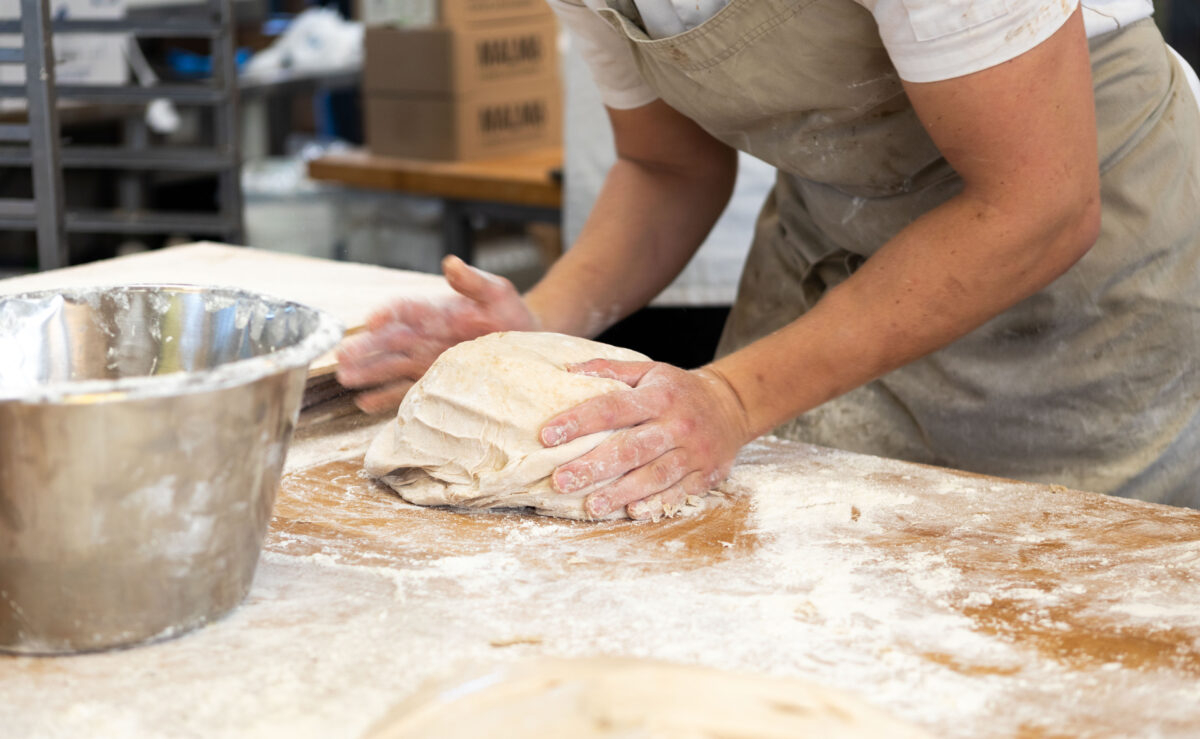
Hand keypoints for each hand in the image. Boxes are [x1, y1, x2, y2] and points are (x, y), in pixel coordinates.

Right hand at [336, 255, 537, 412]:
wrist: (525, 339)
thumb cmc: (508, 312)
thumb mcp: (495, 292)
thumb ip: (472, 281)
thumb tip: (451, 263)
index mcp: (434, 310)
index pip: (404, 309)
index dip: (388, 313)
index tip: (373, 321)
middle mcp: (423, 335)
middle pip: (388, 340)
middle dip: (365, 348)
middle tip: (342, 356)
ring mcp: (425, 360)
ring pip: (390, 365)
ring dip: (368, 372)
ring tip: (346, 378)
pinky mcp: (433, 381)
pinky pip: (404, 389)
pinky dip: (385, 396)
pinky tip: (364, 403)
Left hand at [540, 361, 750, 519]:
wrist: (732, 405)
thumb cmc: (678, 390)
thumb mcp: (649, 370)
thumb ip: (609, 370)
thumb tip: (566, 371)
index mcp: (658, 396)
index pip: (613, 408)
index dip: (579, 421)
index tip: (548, 436)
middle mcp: (676, 424)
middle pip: (631, 448)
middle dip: (594, 466)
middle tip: (561, 481)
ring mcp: (693, 452)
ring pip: (654, 475)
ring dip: (621, 492)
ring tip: (591, 506)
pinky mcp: (705, 474)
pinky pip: (678, 492)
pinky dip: (655, 504)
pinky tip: (632, 512)